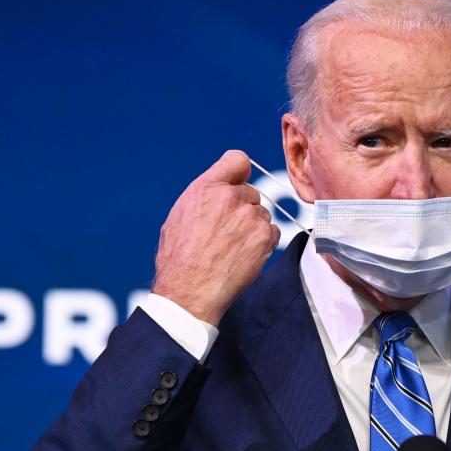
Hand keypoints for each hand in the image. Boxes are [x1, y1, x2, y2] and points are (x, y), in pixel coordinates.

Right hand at [152, 150, 280, 325]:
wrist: (189, 291)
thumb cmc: (179, 257)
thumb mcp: (180, 214)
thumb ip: (206, 194)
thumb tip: (224, 185)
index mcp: (206, 187)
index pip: (237, 160)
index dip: (240, 172)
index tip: (239, 181)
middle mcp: (231, 197)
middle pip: (251, 192)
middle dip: (242, 208)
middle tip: (225, 232)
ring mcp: (250, 216)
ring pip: (261, 213)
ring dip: (252, 227)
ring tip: (231, 247)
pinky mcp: (264, 236)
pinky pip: (272, 232)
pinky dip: (262, 242)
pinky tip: (243, 255)